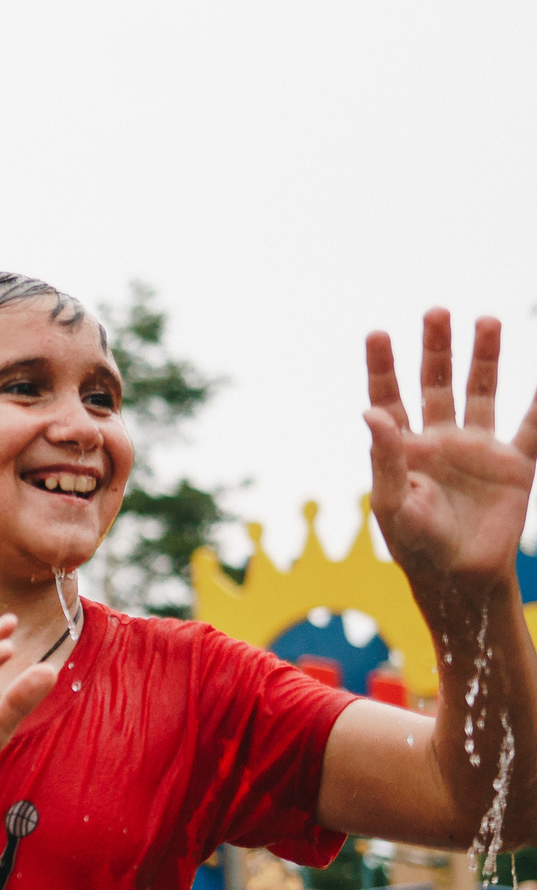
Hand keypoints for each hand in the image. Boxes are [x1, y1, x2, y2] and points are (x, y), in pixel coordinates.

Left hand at [365, 311, 536, 590]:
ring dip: (484, 358)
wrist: (459, 578)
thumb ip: (383, 458)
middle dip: (437, 349)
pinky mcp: (514, 464)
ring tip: (487, 320)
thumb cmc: (415, 545)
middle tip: (436, 311)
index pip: (389, 398)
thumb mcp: (392, 503)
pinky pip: (532, 427)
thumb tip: (369, 412)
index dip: (382, 367)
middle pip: (436, 384)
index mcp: (403, 449)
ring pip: (481, 392)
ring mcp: (477, 449)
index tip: (376, 333)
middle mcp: (440, 440)